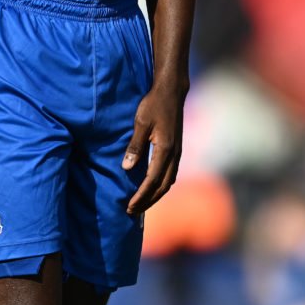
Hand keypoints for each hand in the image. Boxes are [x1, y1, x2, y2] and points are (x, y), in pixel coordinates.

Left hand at [123, 81, 185, 215]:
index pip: (152, 180)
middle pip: (163, 186)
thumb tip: (127, 168)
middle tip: (131, 212)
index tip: (128, 207)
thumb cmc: (154, 105)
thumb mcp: (141, 123)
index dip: (140, 196)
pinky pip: (171, 174)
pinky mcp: (177, 149)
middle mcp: (174, 154)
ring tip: (141, 203)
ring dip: (155, 195)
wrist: (172, 92)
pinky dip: (161, 185)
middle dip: (147, 201)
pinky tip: (152, 187)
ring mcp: (178, 152)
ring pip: (169, 181)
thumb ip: (135, 146)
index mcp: (165, 150)